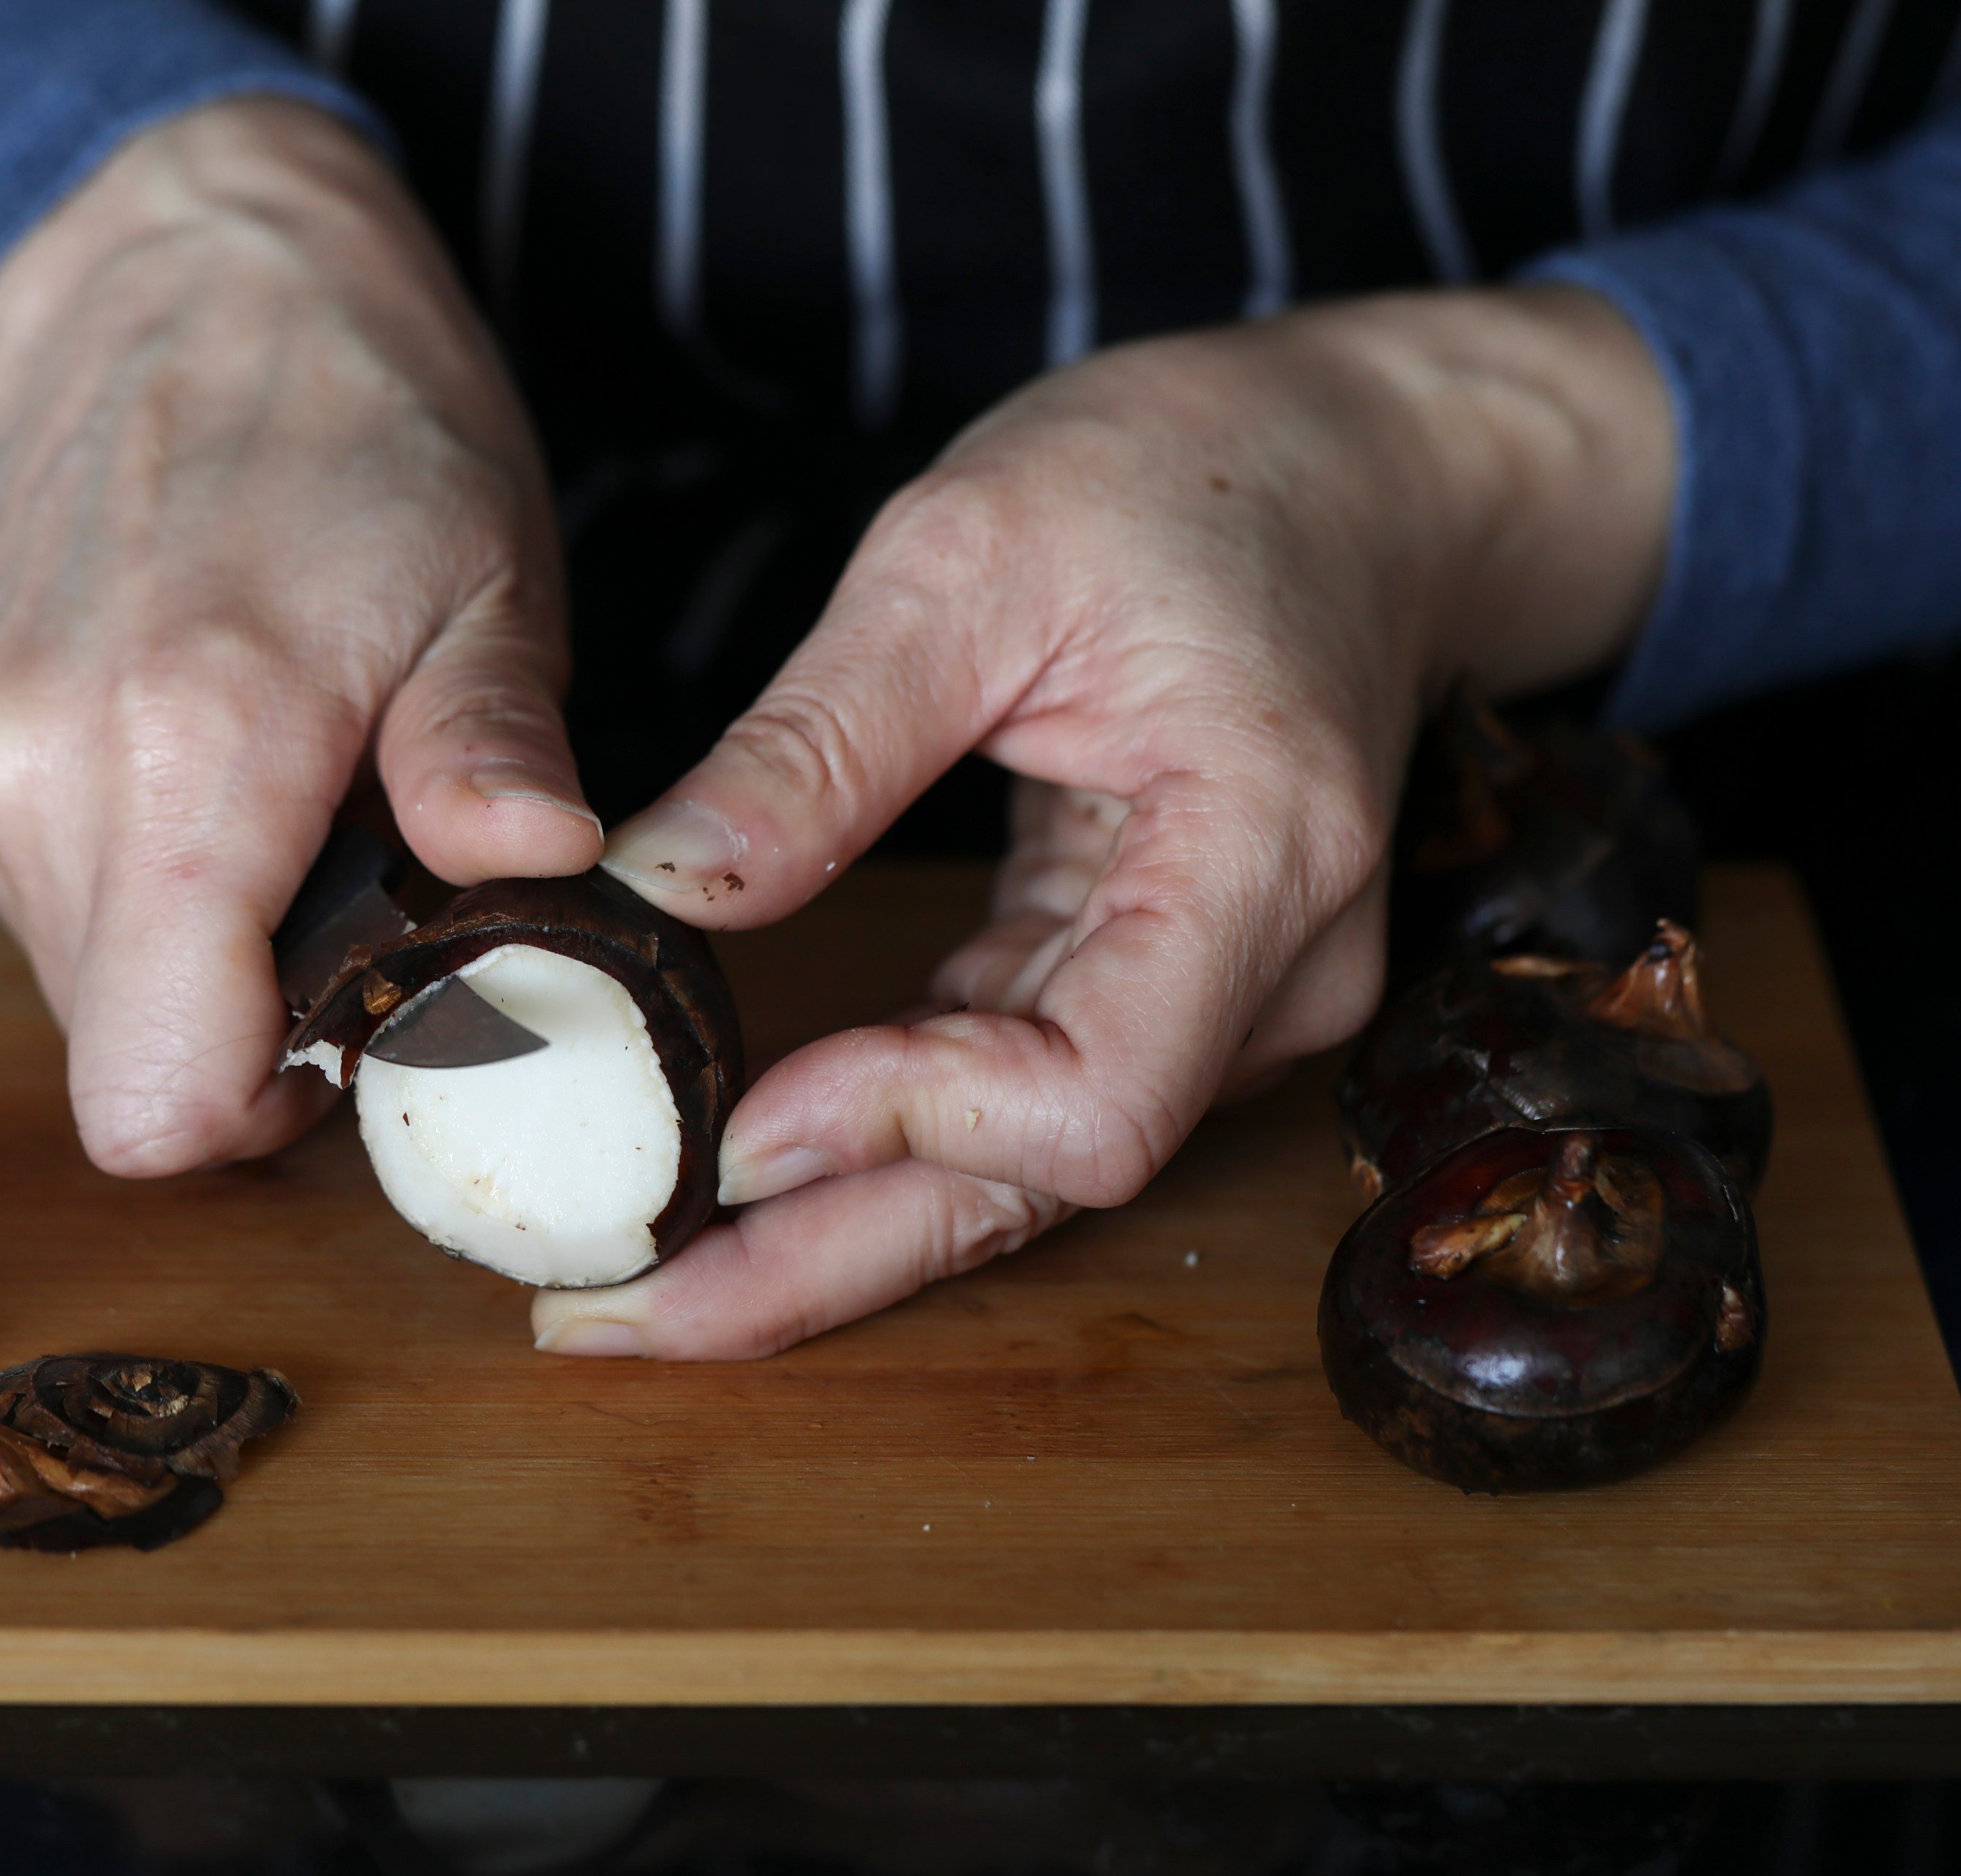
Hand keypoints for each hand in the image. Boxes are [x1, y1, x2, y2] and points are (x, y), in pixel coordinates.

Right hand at [0, 100, 599, 1176]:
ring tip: (282, 804)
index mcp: (187, 748)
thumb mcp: (488, 577)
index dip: (271, 1111)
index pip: (161, 1098)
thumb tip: (537, 870)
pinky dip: (131, 883)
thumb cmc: (360, 420)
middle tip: (354, 892)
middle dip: (252, 1022)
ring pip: (85, 995)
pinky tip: (199, 769)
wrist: (188, 272)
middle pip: (133, 1061)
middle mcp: (34, 773)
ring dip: (196, 948)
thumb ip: (492, 748)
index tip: (358, 1029)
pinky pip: (40, 910)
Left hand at [528, 288, 1675, 1357]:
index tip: (732, 1119)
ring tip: (635, 1277)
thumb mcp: (970, 554)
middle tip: (607, 1319)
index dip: (910, 1127)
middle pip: (1038, 1184)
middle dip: (820, 1265)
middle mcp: (1271, 972)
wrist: (1353, 472)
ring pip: (1015, 1170)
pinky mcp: (1157, 983)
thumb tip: (657, 892)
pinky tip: (737, 1164)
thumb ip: (821, 742)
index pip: (1099, 1095)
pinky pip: (1008, 1099)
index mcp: (1260, 853)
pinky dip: (874, 1137)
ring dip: (830, 1227)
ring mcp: (1225, 996)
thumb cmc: (1186, 475)